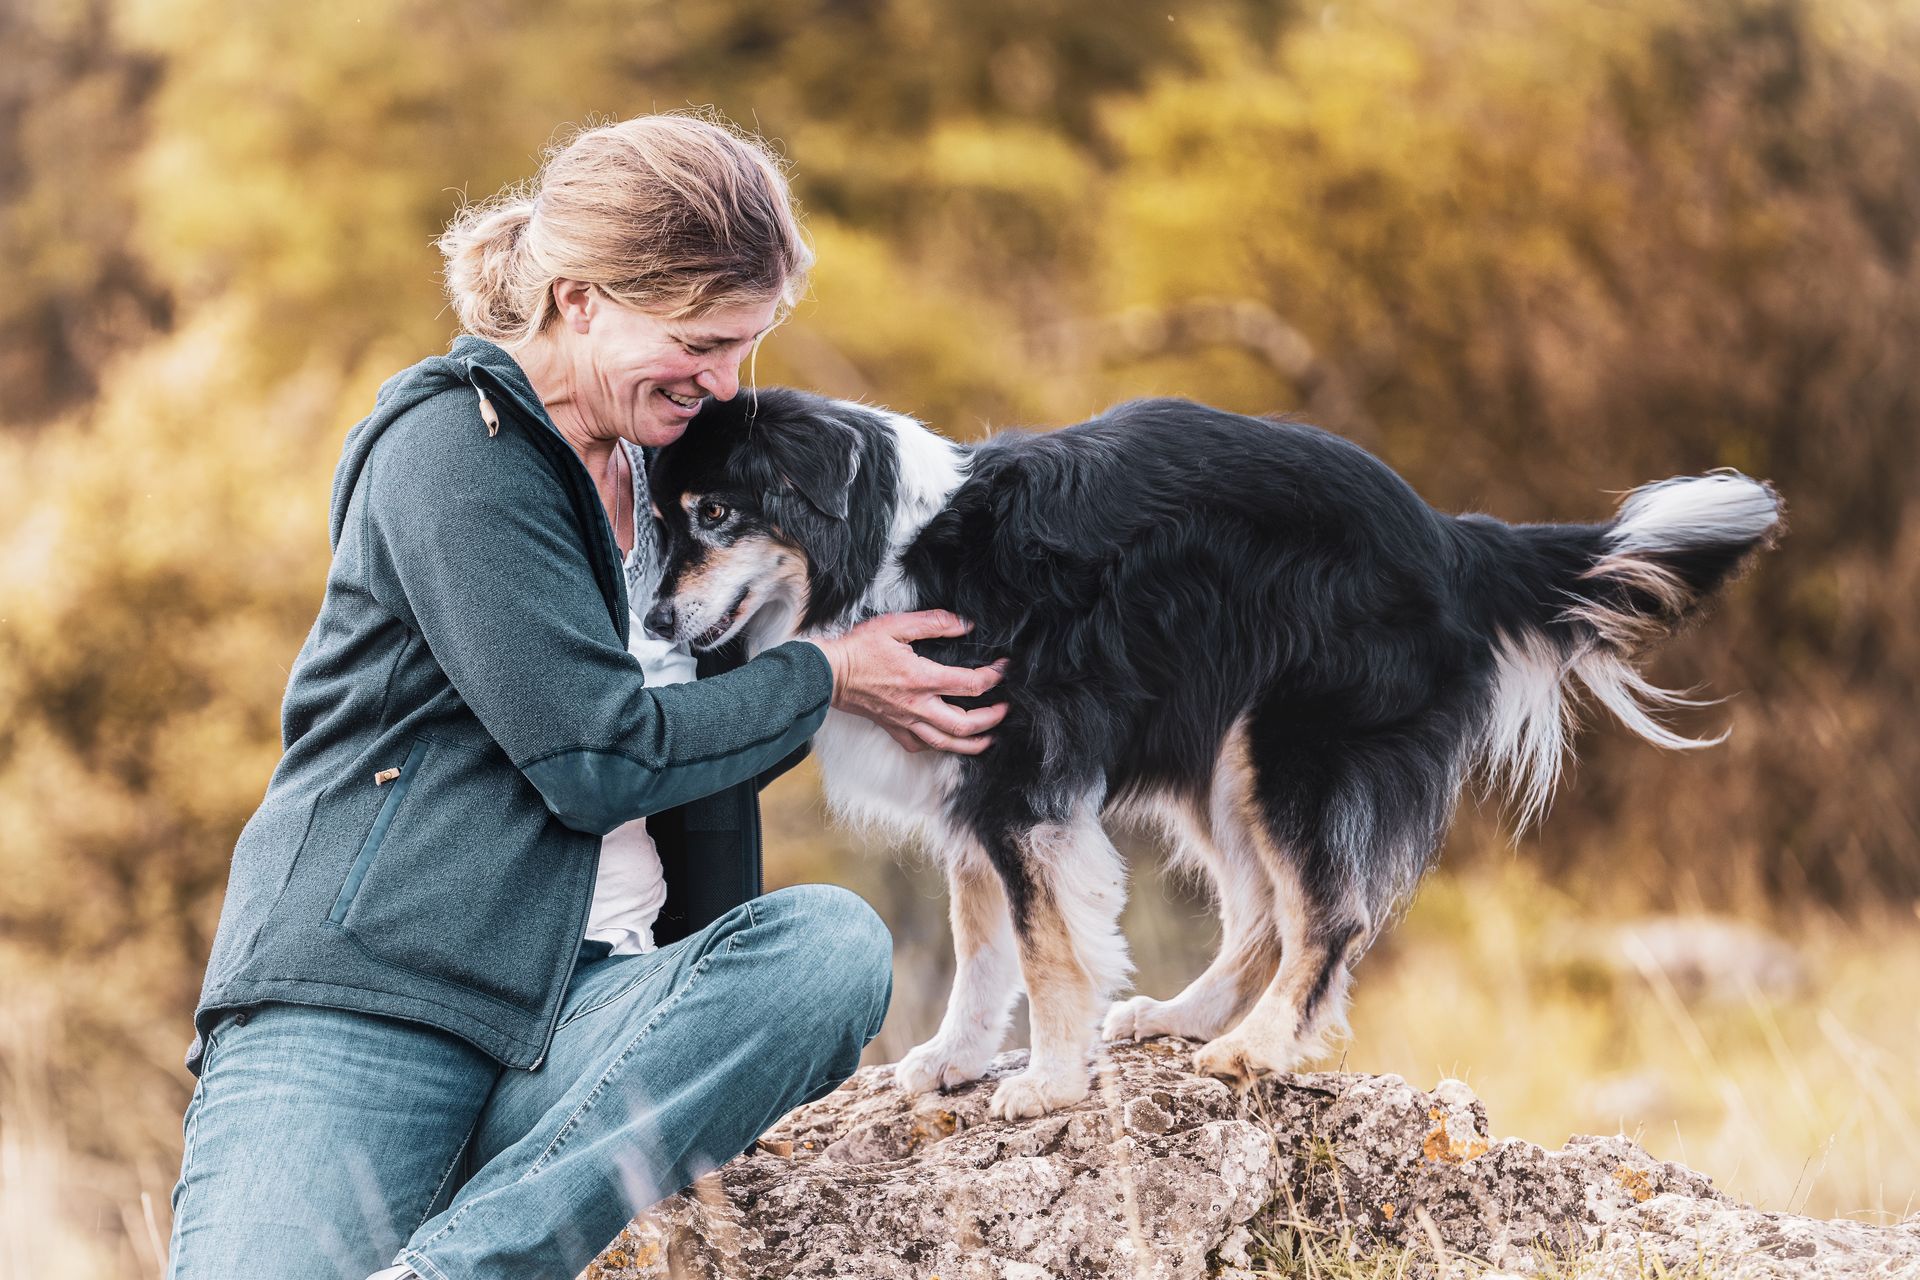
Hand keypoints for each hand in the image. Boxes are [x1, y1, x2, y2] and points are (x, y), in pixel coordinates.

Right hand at [810, 611, 1008, 754]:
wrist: (829, 674)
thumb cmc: (859, 649)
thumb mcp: (896, 625)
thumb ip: (933, 623)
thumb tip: (963, 624)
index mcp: (922, 679)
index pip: (970, 684)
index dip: (994, 677)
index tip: (1003, 669)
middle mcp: (917, 706)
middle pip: (965, 724)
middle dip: (991, 718)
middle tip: (1005, 708)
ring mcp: (906, 722)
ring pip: (947, 743)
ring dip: (973, 742)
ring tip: (989, 737)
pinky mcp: (894, 729)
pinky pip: (922, 745)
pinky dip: (940, 746)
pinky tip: (948, 739)